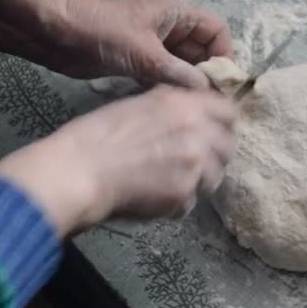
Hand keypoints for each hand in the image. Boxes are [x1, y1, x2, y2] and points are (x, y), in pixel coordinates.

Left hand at [0, 0, 232, 87]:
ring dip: (190, 84)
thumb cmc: (101, 33)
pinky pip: (165, 75)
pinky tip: (175, 107)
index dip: (223, 55)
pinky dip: (172, 88)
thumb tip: (206, 92)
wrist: (55, 34)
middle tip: (211, 103)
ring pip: (184, 65)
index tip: (222, 84)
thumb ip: (179, 73)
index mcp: (176, 14)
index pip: (215, 31)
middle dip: (208, 74)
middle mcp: (169, 28)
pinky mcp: (138, 61)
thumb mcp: (145, 53)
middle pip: (202, 50)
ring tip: (196, 110)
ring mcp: (154, 45)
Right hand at [0, 86, 236, 236]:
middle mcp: (196, 132)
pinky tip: (155, 197)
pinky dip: (177, 202)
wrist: (78, 171)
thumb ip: (172, 107)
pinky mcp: (184, 195)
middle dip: (214, 154)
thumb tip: (190, 110)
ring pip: (215, 177)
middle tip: (193, 161)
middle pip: (228, 146)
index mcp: (183, 106)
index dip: (222, 123)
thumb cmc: (96, 135)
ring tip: (171, 182)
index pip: (228, 112)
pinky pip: (192, 202)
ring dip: (199, 181)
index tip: (215, 131)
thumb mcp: (138, 104)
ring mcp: (194, 165)